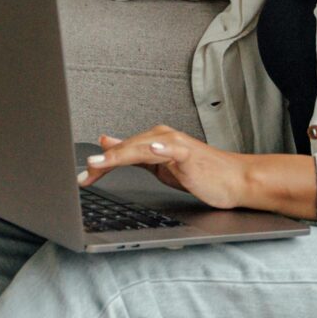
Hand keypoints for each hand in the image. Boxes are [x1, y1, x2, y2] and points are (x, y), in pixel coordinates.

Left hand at [77, 125, 256, 208]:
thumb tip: (107, 144)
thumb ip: (135, 155)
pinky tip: (150, 149)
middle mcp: (163, 137)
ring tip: (100, 162)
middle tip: (83, 175)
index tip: (82, 177)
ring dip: (120, 154)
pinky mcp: (188, 153)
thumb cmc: (203, 174)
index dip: (100, 164)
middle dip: (102, 164)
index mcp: (155, 140)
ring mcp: (175, 143)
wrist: (234, 180)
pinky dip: (159, 148)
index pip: (121, 152)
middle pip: (126, 149)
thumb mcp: (161, 166)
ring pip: (141, 148)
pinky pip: (171, 149)